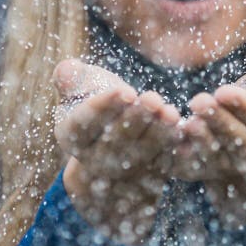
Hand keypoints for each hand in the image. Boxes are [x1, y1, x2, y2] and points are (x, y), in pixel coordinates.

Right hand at [53, 59, 181, 242]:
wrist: (111, 137)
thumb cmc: (97, 102)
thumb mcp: (79, 88)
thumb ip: (71, 77)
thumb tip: (67, 69)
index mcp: (72, 135)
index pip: (85, 123)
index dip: (106, 107)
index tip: (127, 92)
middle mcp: (93, 160)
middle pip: (115, 141)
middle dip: (136, 119)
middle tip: (152, 99)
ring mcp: (120, 172)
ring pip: (140, 154)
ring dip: (157, 134)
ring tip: (170, 112)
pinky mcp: (145, 177)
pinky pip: (158, 164)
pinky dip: (169, 148)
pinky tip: (179, 128)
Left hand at [171, 63, 245, 226]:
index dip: (245, 106)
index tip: (224, 91)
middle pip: (236, 140)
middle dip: (217, 121)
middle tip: (199, 101)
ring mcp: (225, 165)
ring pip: (212, 156)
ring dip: (198, 140)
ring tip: (186, 122)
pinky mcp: (200, 170)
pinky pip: (188, 167)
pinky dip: (177, 155)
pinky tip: (167, 136)